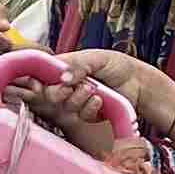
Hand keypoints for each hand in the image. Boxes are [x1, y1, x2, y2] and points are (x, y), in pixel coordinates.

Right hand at [15, 73, 149, 170]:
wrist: (138, 84)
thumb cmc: (117, 66)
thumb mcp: (98, 58)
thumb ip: (79, 64)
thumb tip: (63, 77)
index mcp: (64, 68)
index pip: (41, 74)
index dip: (36, 81)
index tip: (37, 84)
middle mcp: (67, 85)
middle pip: (48, 94)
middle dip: (58, 92)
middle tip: (70, 87)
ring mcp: (75, 100)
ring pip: (64, 106)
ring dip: (78, 99)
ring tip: (93, 90)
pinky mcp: (86, 114)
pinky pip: (80, 116)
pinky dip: (90, 108)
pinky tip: (100, 100)